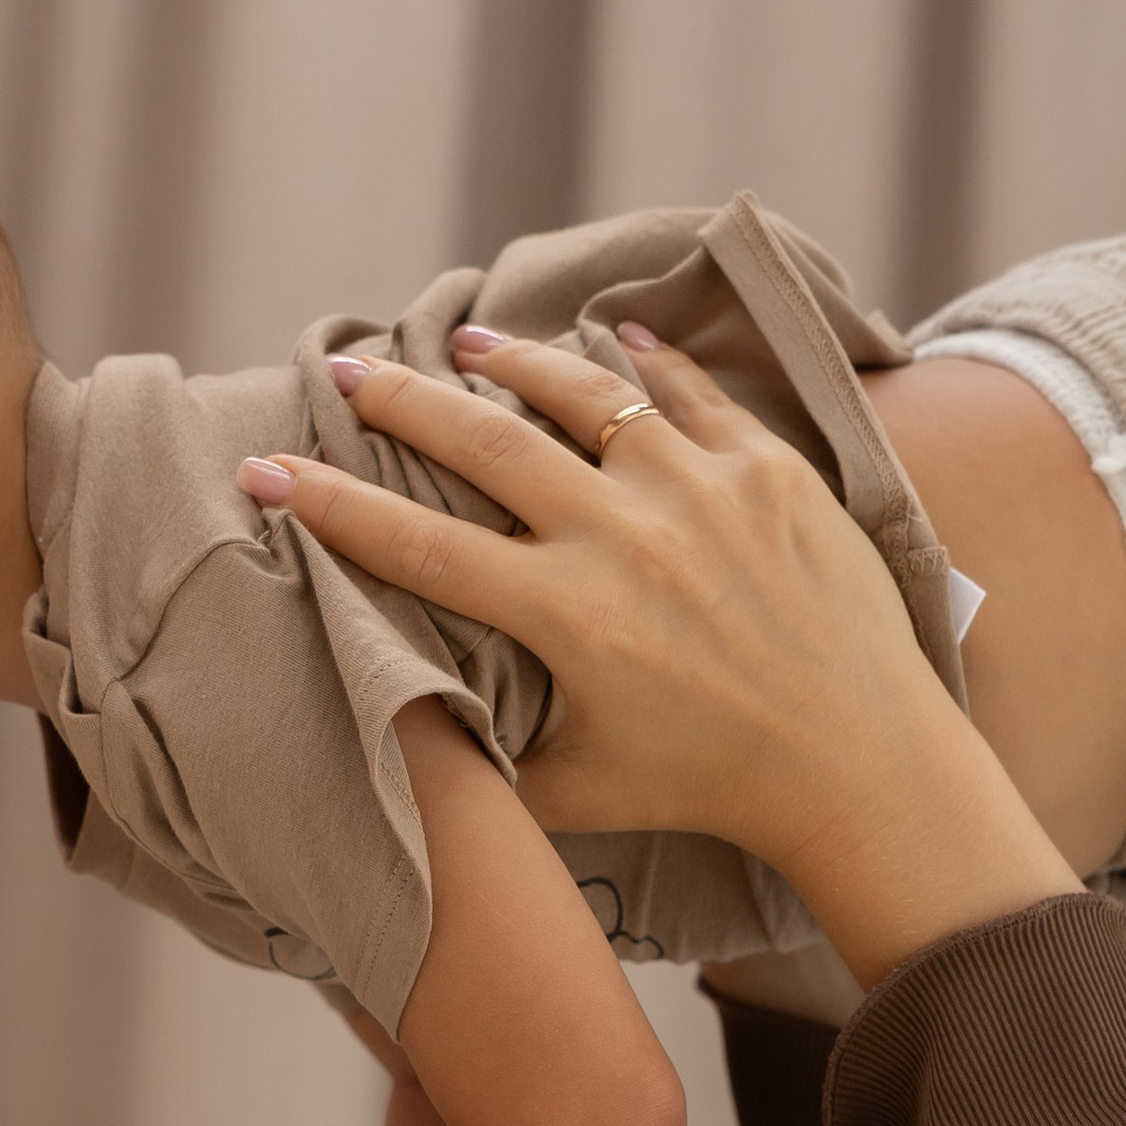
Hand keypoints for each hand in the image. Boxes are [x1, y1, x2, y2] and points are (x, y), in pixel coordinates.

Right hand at [237, 329, 1079, 991]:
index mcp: (564, 616)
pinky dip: (642, 358)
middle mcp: (623, 536)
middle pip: (483, 442)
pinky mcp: (768, 468)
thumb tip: (410, 734)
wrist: (860, 761)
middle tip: (350, 372)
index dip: (328, 506)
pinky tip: (610, 335)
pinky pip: (689, 391)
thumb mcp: (577, 789)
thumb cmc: (707, 786)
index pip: (414, 545)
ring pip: (585, 392)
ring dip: (516, 363)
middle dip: (401, 402)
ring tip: (471, 346)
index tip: (265, 472)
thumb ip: (488, 760)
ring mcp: (700, 490)